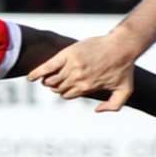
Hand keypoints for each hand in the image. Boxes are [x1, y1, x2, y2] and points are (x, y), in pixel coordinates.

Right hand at [28, 32, 143, 110]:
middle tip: (55, 81)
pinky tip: (30, 77)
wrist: (122, 46)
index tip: (64, 88)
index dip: (64, 93)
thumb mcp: (124, 91)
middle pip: (58, 88)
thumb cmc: (125, 68)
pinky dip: (37, 72)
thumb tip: (95, 110)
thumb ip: (113, 106)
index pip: (67, 95)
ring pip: (52, 79)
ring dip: (47, 80)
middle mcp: (77, 79)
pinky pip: (48, 66)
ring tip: (46, 78)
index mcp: (86, 88)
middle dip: (55, 87)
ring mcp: (71, 66)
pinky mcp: (67, 54)